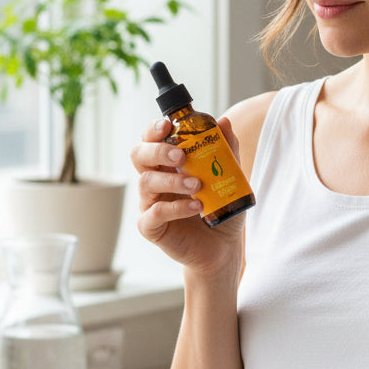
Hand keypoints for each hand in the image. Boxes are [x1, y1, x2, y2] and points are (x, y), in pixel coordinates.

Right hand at [130, 116, 244, 272]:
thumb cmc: (221, 208)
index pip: (151, 139)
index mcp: (168, 163)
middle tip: (180, 156)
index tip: (167, 125)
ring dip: (173, 180)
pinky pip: (154, 213)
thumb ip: (226, 150)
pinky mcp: (151, 227)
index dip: (154, 130)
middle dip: (157, 150)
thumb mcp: (229, 176)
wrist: (224, 246)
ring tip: (197, 185)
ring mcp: (150, 203)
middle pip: (139, 155)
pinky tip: (196, 207)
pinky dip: (175, 208)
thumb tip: (224, 122)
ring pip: (146, 182)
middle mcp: (155, 179)